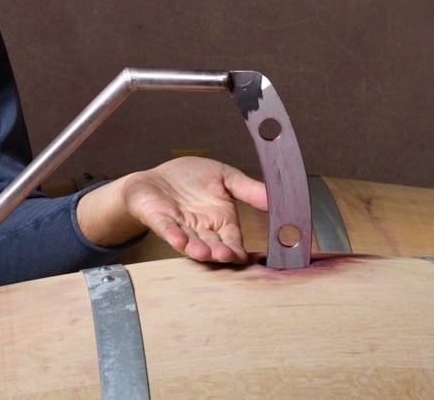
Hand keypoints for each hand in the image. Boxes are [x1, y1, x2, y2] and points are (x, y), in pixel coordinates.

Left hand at [77, 157, 267, 263]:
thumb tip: (278, 197)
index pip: (233, 240)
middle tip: (225, 256)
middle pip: (213, 246)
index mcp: (221, 222)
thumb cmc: (189, 178)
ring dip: (197, 248)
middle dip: (218, 252)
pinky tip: (178, 240)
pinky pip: (167, 229)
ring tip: (203, 252)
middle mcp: (203, 230)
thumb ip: (248, 189)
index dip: (238, 249)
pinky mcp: (160, 220)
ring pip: (191, 242)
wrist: (156, 179)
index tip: (245, 256)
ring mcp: (181, 227)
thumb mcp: (224, 177)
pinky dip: (172, 235)